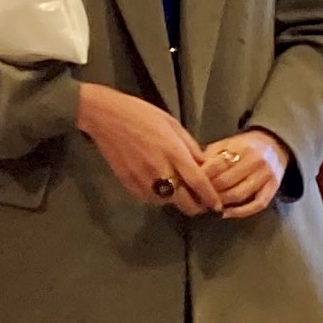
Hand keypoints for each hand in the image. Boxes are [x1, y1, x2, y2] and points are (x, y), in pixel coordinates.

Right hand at [75, 86, 215, 211]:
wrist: (106, 116)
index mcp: (174, 152)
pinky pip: (147, 198)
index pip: (198, 182)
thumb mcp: (174, 125)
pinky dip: (157, 198)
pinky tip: (160, 189)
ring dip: (175, 201)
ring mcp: (141, 177)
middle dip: (195, 207)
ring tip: (179, 193)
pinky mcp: (126, 181)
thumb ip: (191, 147)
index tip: (217, 205)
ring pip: (165, 202)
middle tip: (201, 205)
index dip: (210, 197)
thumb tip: (204, 165)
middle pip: (183, 200)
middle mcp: (159, 168)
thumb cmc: (142, 115)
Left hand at [199, 129, 287, 218]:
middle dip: (209, 192)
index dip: (201, 178)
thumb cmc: (244, 146)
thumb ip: (209, 157)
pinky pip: (258, 204)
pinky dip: (241, 212)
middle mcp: (256, 161)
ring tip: (209, 205)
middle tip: (197, 198)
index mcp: (241, 147)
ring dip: (221, 202)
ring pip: (239, 195)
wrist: (275, 144)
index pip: (215, 166)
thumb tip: (191, 175)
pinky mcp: (274, 186)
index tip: (190, 185)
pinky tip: (227, 213)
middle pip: (226, 182)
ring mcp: (266, 174)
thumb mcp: (225, 144)